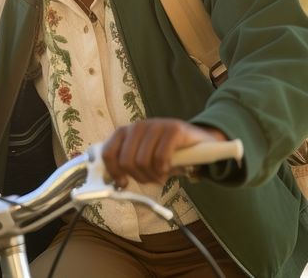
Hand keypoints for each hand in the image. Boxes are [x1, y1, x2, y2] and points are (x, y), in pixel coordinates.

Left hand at [101, 118, 227, 187]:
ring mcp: (156, 124)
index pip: (109, 152)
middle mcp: (138, 125)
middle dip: (139, 177)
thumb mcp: (145, 159)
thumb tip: (116, 183)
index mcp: (127, 132)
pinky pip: (160, 157)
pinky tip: (168, 169)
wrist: (198, 141)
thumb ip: (129, 166)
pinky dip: (163, 169)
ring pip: (142, 161)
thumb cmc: (168, 153)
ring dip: (153, 176)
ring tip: (162, 175)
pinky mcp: (173, 128)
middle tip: (152, 179)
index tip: (123, 183)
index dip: (113, 171)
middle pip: (126, 161)